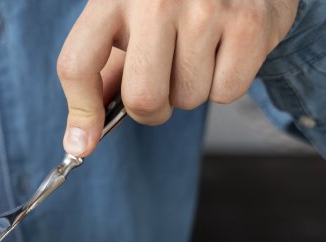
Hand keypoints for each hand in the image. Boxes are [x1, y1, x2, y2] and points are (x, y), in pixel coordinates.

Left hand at [57, 0, 297, 155]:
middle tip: (160, 87)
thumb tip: (83, 133)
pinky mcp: (248, 23)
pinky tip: (223, 50)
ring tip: (197, 53)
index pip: (78, 65)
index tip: (82, 144)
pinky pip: (225, 92)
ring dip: (190, 91)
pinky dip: (224, 84)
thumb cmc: (174, 1)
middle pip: (142, 98)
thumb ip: (104, 71)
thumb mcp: (127, 19)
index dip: (81, 114)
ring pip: (187, 100)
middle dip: (150, 110)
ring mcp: (205, 9)